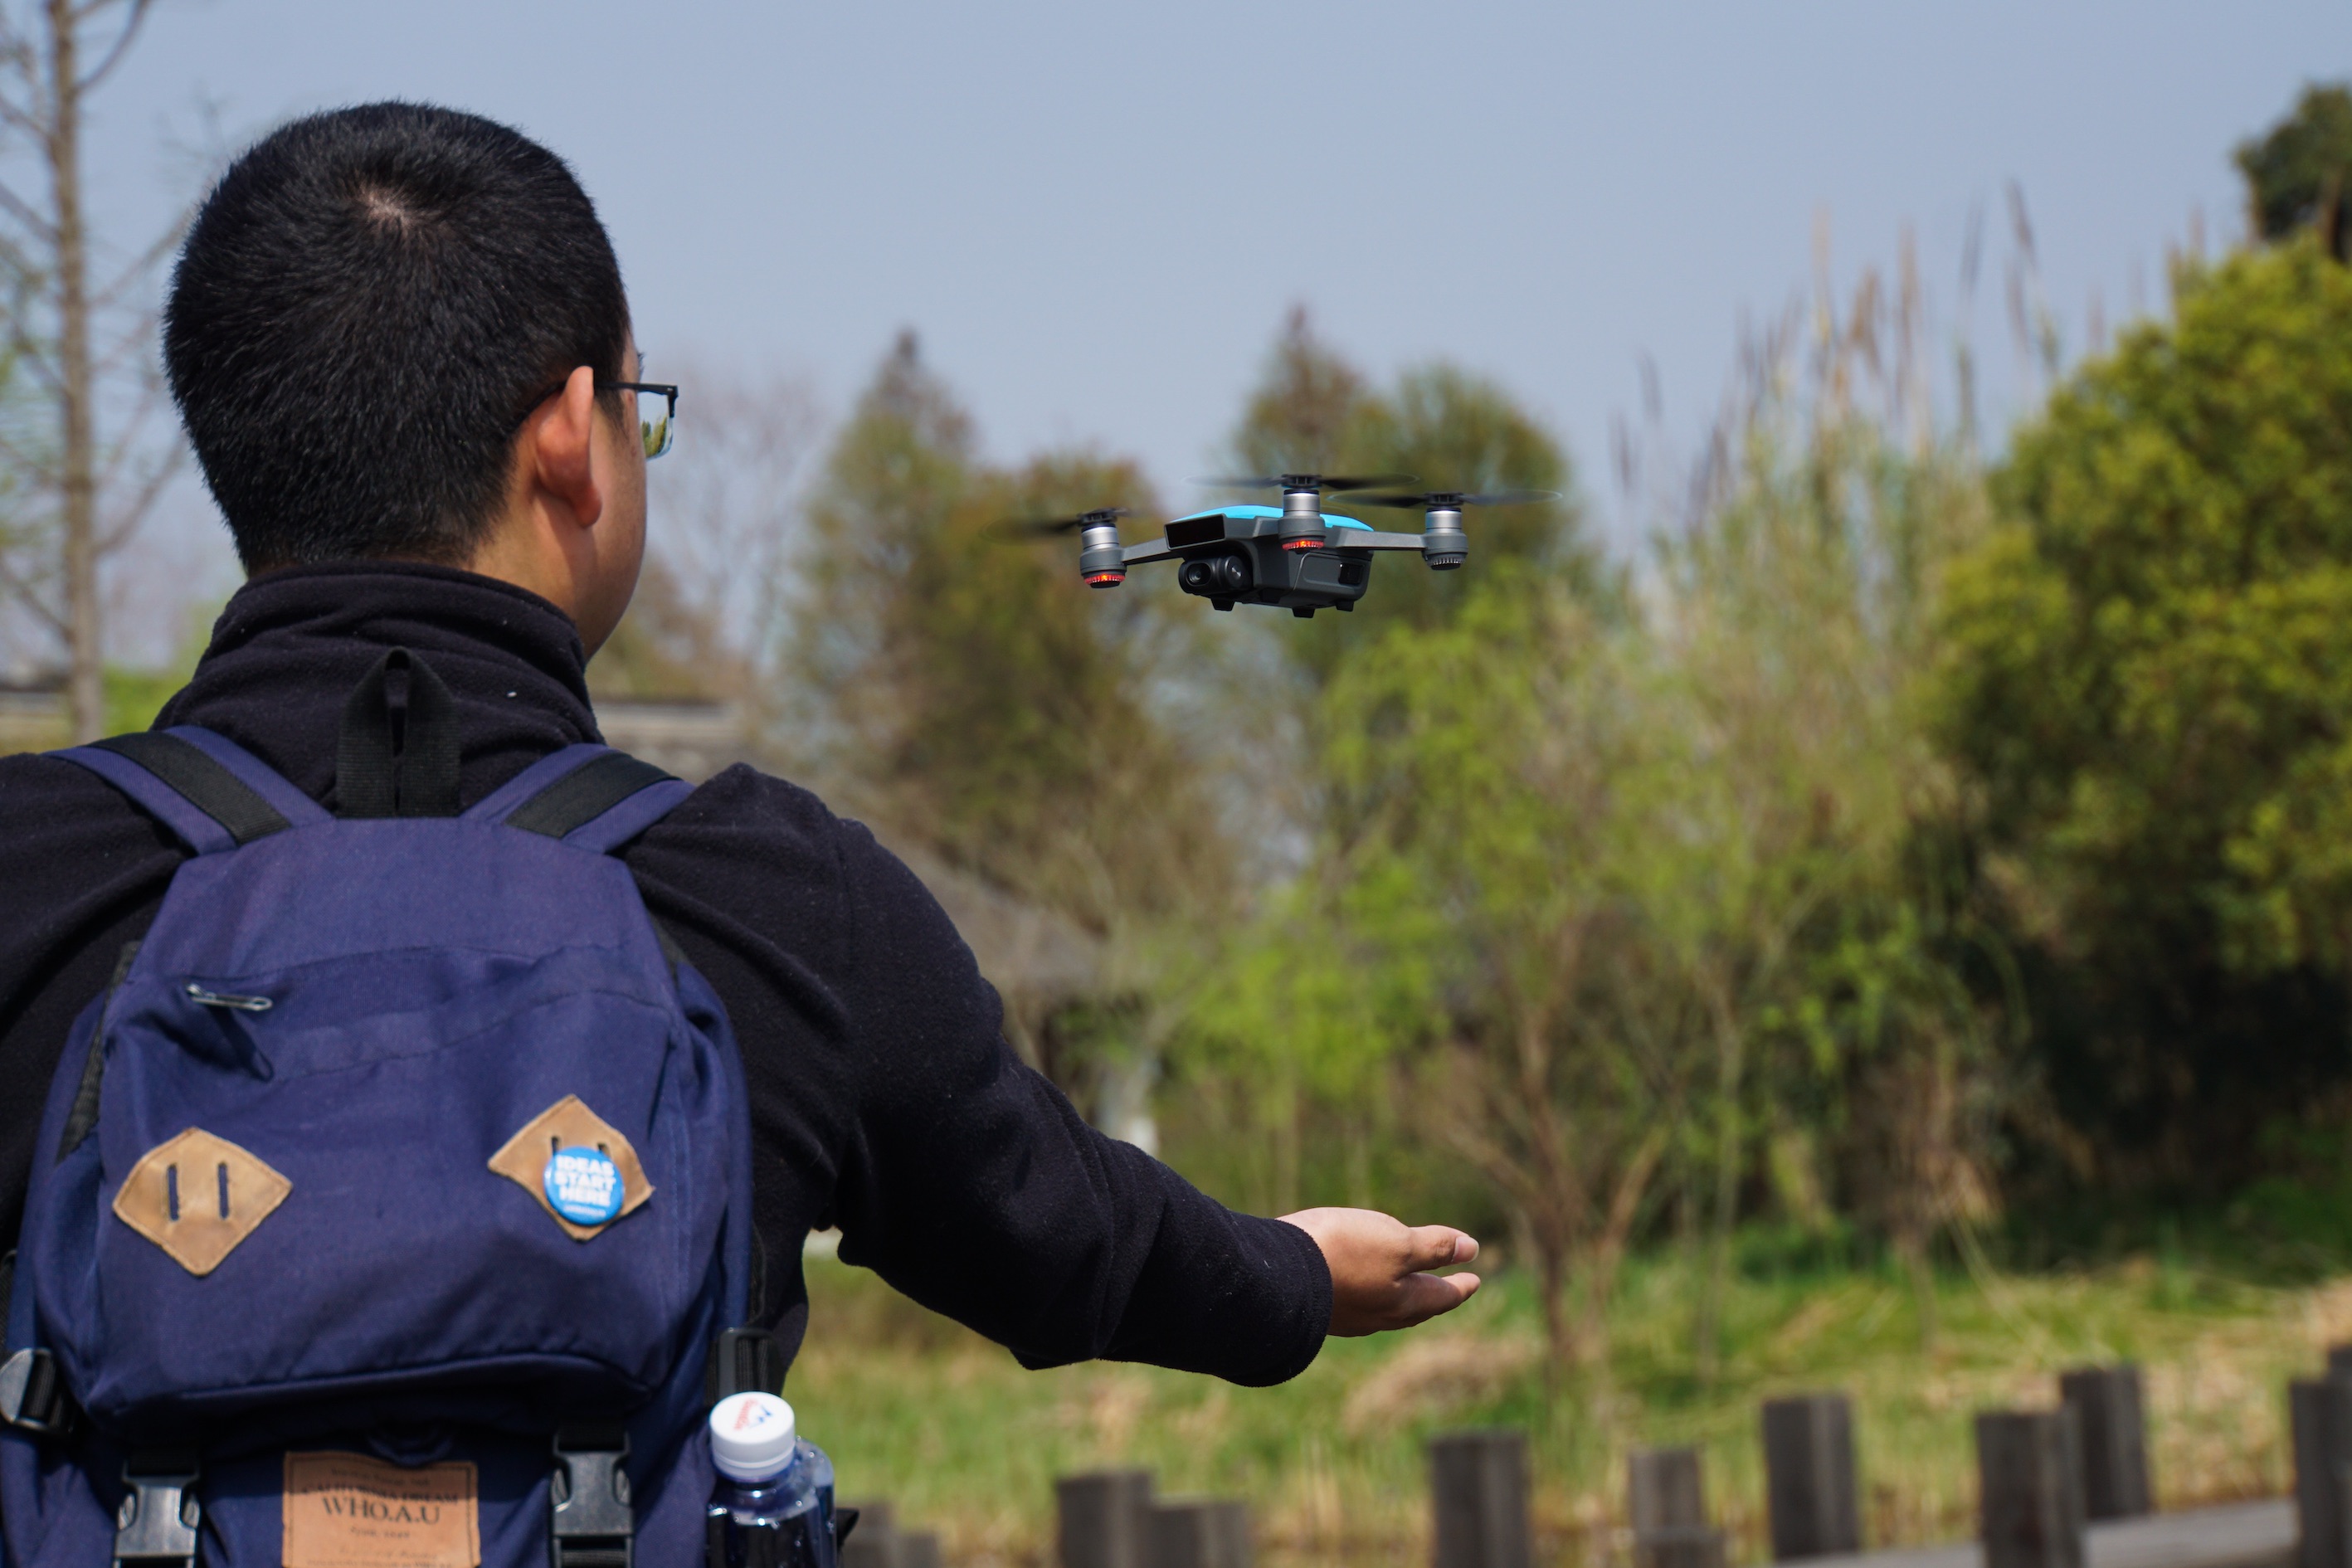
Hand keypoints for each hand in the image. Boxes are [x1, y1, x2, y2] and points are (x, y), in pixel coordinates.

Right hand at [1279, 1206, 1480, 1335]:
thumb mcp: (1397, 1243)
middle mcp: (1377, 1315)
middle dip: (1434, 1297)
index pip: (1442, 1295)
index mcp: (1403, 1301)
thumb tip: (1472, 1249)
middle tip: (1449, 1289)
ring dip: (1403, 1297)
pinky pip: (1357, 1304)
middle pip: (1415, 1307)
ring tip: (1408, 1288)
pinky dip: (1371, 1294)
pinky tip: (1359, 1287)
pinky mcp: (1318, 1307)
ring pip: (1385, 1309)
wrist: (1275, 1274)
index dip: (1461, 1285)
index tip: (1476, 1279)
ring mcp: (1345, 1315)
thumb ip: (1434, 1248)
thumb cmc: (1342, 1253)